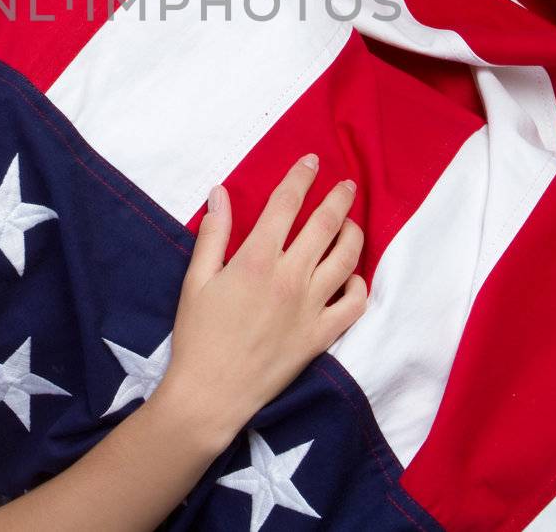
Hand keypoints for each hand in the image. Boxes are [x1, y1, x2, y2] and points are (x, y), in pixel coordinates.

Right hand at [155, 154, 366, 442]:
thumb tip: (220, 192)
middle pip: (325, 225)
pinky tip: (352, 276)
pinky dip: (359, 285)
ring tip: (352, 223)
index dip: (301, 178)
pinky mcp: (321, 335)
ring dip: (354, 234)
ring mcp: (311, 307)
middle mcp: (290, 278)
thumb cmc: (197, 335)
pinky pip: (353, 305)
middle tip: (347, 184)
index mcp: (257, 259)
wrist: (211, 394)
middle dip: (339, 198)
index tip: (312, 162)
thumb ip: (213, 233)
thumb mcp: (196, 279)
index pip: (286, 205)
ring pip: (347, 259)